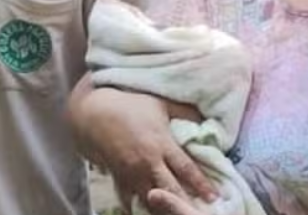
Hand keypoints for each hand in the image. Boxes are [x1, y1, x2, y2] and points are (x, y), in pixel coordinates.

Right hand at [72, 87, 214, 212]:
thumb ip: (184, 112)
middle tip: (198, 212)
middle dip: (185, 203)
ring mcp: (132, 173)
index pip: (186, 169)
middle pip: (171, 190)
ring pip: (151, 199)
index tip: (213, 197)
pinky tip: (146, 212)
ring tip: (175, 212)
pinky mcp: (118, 178)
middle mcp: (148, 162)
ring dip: (164, 208)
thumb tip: (206, 119)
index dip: (201, 184)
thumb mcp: (160, 103)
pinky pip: (129, 199)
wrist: (94, 113)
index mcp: (161, 144)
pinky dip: (137, 207)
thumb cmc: (129, 105)